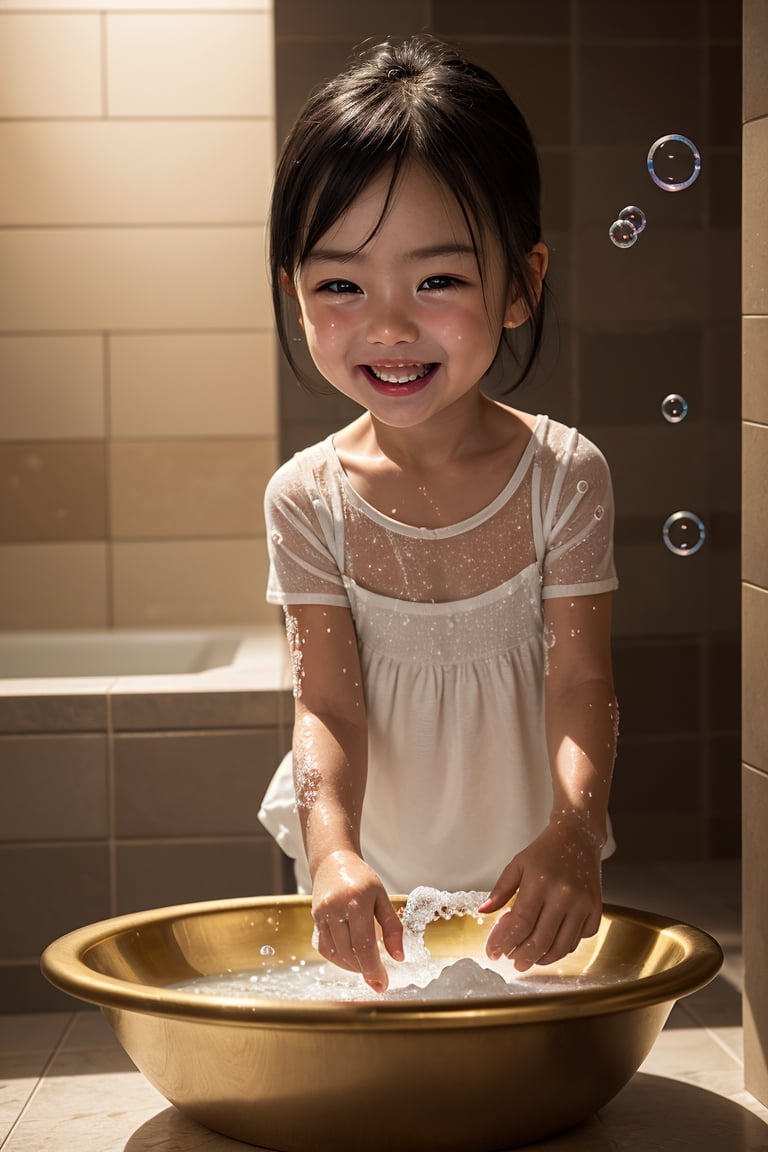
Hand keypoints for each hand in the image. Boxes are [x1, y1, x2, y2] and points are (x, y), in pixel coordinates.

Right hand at [311, 850, 403, 991]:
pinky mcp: (314, 919)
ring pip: (335, 953)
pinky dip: (338, 959)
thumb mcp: (382, 896)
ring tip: (366, 968)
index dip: (373, 968)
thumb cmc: (361, 879)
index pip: (364, 944)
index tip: (382, 984)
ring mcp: (322, 914)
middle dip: (364, 971)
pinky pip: (325, 947)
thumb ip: (392, 926)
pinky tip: (350, 959)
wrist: (333, 862)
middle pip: (349, 952)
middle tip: (378, 981)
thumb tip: (399, 957)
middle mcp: (336, 908)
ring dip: (351, 966)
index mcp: (356, 901)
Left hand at [479, 821, 602, 971]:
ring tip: (529, 960)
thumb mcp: (518, 864)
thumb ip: (500, 889)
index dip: (504, 941)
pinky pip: (579, 939)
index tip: (493, 952)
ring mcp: (582, 904)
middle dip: (522, 956)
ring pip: (561, 946)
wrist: (578, 837)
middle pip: (540, 939)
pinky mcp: (596, 909)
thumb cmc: (545, 851)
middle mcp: (564, 895)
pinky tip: (551, 946)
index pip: (520, 922)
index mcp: (540, 881)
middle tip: (512, 961)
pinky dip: (564, 948)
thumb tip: (483, 912)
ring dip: (542, 959)